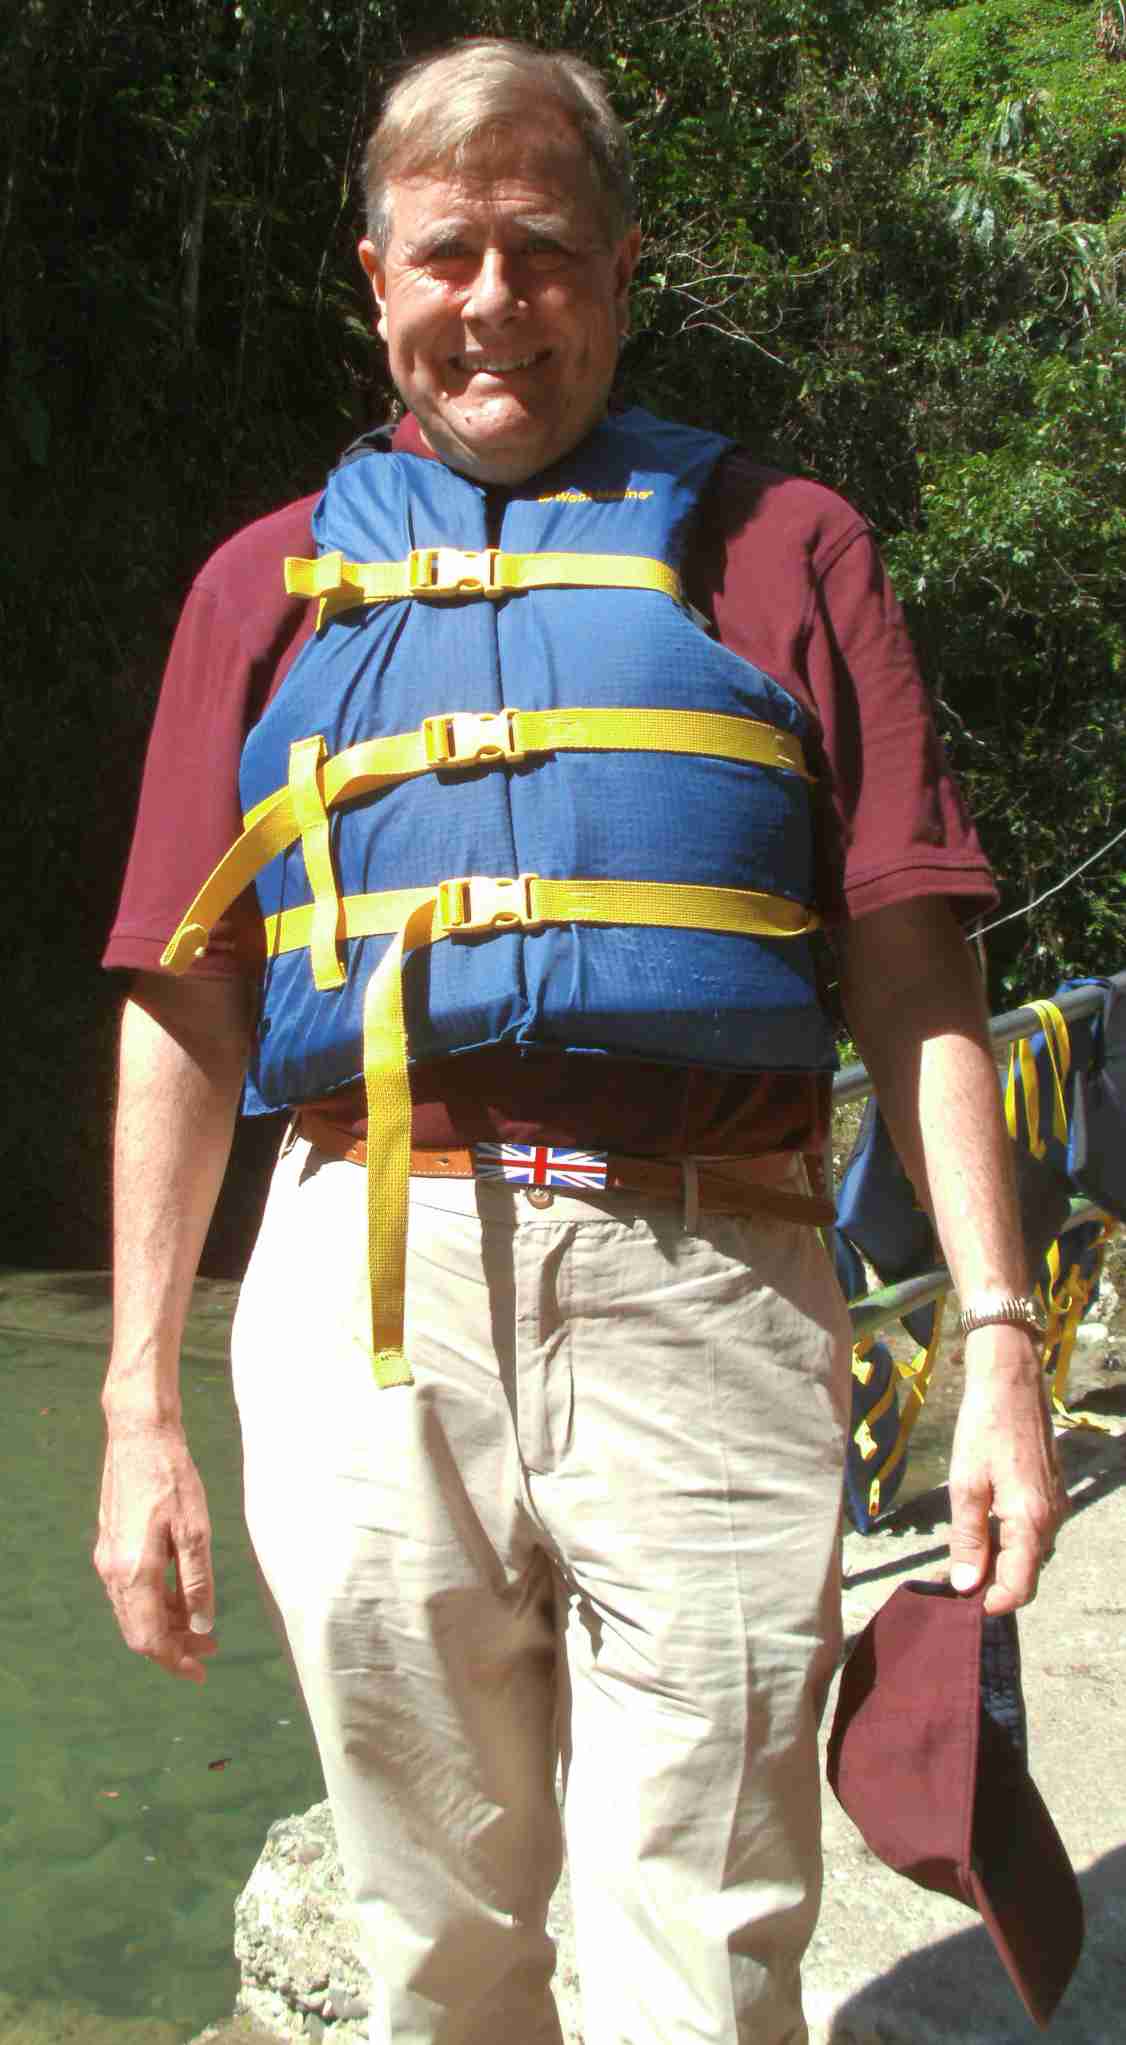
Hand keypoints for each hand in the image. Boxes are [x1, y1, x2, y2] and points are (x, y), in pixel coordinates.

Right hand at [94, 1419, 217, 1682]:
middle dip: (173, 1647)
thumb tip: (201, 1625)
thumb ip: (197, 1582)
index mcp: (134, 1573)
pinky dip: (156, 1603)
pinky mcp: (111, 1544)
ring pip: (134, 1612)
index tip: (201, 1672)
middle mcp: (113, 1572)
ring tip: (201, 1627)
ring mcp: (107, 1558)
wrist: (139, 1436)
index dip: (175, 1661)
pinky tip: (182, 1597)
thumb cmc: (172, 1478)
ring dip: (165, 1625)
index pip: (150, 1639)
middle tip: (210, 1651)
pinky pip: (130, 1590)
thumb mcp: (196, 1531)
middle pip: (138, 1631)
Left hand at [946, 1325, 1066, 1613]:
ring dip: (1000, 1559)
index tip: (964, 1607)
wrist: (1011, 1381)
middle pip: (1026, 1572)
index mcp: (1030, 1520)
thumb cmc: (984, 1426)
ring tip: (962, 1553)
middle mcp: (1051, 1518)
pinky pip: (1033, 1529)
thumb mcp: (966, 1484)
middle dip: (993, 1582)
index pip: (1019, 1586)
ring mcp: (1055, 1505)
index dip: (992, 1603)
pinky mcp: (1052, 1492)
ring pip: (1029, 1551)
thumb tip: (965, 1584)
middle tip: (953, 1578)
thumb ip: (967, 1538)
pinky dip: (1009, 1537)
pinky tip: (982, 1526)